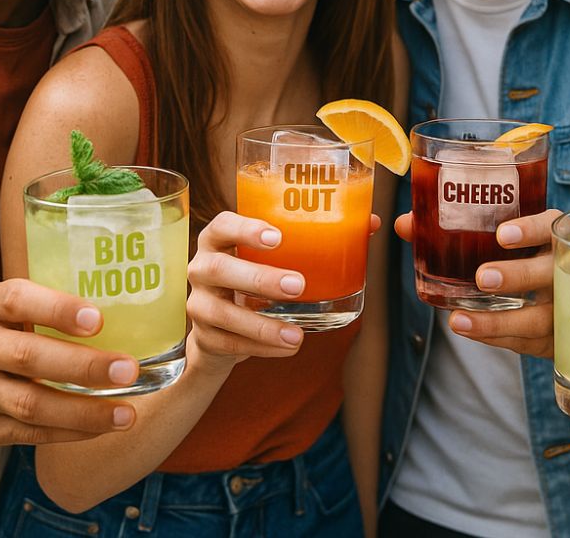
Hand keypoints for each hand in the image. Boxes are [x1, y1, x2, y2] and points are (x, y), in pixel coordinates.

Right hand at [0, 279, 138, 451]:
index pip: (19, 301)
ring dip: (85, 411)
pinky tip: (101, 426)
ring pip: (31, 404)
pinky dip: (70, 430)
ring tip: (126, 413)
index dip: (58, 310)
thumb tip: (127, 316)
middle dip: (84, 367)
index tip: (98, 320)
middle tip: (129, 371)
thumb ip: (51, 308)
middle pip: (29, 357)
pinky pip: (30, 433)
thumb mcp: (9, 309)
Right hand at [185, 211, 305, 373]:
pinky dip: (260, 347)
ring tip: (296, 334)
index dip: (246, 229)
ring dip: (261, 325)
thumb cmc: (256, 278)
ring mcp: (198, 303)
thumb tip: (371, 224)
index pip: (222, 225)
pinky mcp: (203, 336)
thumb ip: (312, 240)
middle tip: (298, 285)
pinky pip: (229, 343)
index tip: (278, 237)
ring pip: (222, 312)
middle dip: (260, 278)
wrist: (220, 328)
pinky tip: (286, 347)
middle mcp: (202, 268)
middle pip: (219, 268)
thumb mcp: (272, 257)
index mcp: (218, 240)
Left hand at [396, 209, 559, 357]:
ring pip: (539, 317)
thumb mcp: (499, 237)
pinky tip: (469, 330)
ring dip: (499, 320)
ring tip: (459, 320)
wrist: (564, 294)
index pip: (549, 227)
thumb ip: (451, 229)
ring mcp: (567, 308)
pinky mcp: (558, 339)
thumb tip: (403, 224)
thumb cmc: (518, 253)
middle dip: (516, 276)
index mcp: (554, 234)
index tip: (502, 235)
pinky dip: (497, 336)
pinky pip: (528, 342)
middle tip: (482, 278)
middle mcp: (567, 270)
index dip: (529, 229)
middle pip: (549, 273)